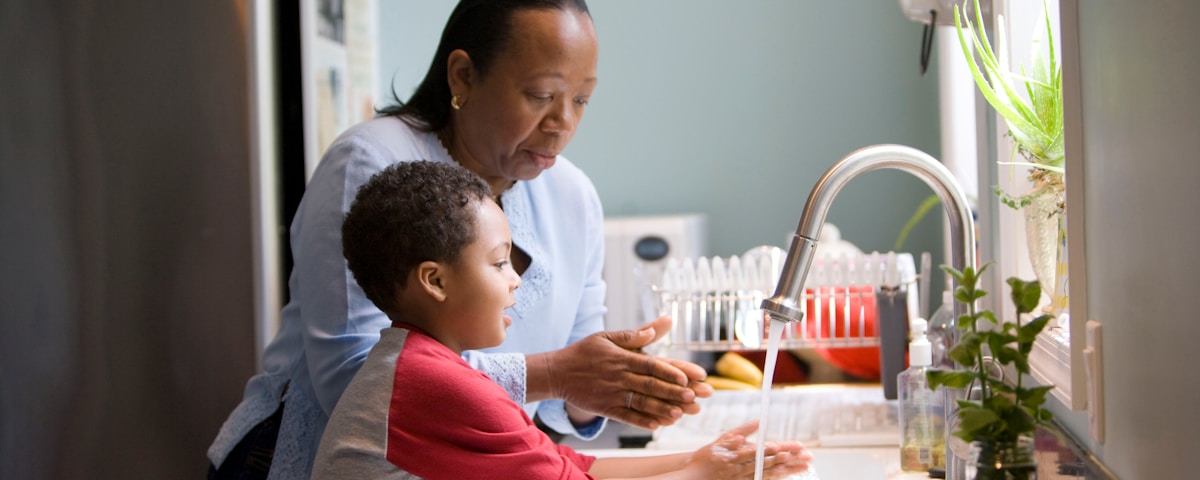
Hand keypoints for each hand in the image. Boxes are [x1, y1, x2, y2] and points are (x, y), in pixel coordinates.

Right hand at [534, 316, 710, 429]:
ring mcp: (612, 394)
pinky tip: (657, 425)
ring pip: (641, 402)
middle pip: (651, 384)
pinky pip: (625, 416)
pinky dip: (641, 421)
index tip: (690, 377)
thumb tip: (664, 322)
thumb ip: (635, 334)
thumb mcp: (607, 337)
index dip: (671, 370)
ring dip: (662, 408)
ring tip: (681, 414)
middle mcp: (619, 376)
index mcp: (622, 357)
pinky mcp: (605, 408)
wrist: (556, 372)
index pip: (651, 364)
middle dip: (674, 392)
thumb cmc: (584, 352)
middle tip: (695, 397)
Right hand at [686, 421, 811, 479]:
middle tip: (806, 456)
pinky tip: (786, 474)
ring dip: (788, 470)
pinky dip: (776, 477)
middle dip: (789, 459)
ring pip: (770, 474)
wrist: (694, 477)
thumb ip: (741, 430)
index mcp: (737, 454)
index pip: (760, 451)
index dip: (776, 449)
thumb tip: (759, 421)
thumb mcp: (721, 440)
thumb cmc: (707, 457)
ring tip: (803, 466)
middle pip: (770, 463)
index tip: (790, 447)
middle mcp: (743, 467)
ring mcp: (744, 478)